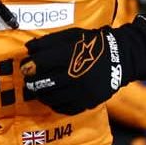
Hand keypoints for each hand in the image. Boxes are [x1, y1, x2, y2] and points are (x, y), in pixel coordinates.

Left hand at [23, 12, 145, 115]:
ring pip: (51, 97)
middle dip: (31, 82)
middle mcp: (76, 74)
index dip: (29, 66)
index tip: (25, 67)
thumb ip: (50, 42)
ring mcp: (82, 91)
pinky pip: (64, 108)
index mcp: (70, 55)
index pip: (42, 63)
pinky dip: (54, 104)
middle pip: (43, 83)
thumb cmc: (92, 44)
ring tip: (39, 90)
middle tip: (29, 81)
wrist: (120, 58)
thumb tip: (29, 49)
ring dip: (41, 94)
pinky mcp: (87, 102)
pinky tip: (53, 97)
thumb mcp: (72, 36)